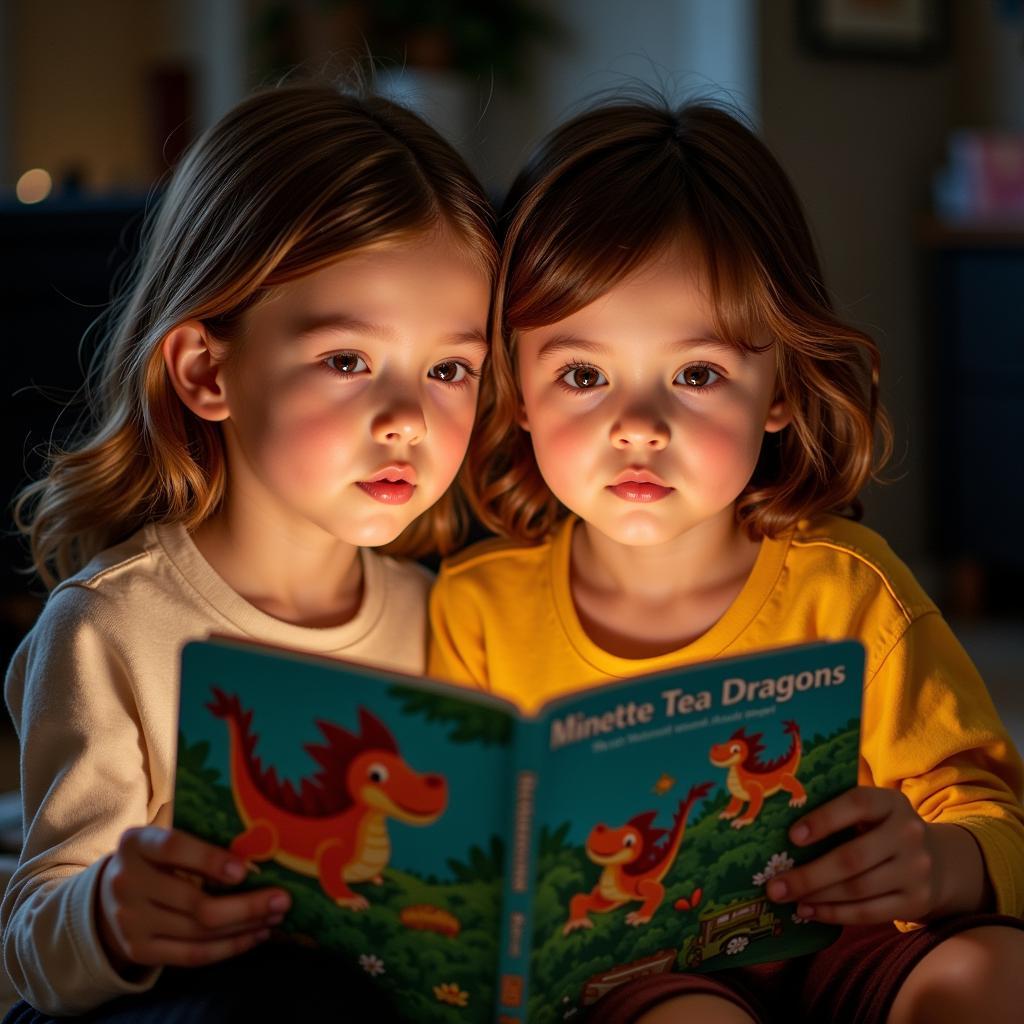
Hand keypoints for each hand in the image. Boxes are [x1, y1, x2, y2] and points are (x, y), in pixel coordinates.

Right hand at [96, 826, 290, 973]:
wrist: (108, 895)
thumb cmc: (158, 858)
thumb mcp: (166, 839)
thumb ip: (201, 840)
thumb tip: (260, 851)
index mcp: (136, 844)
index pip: (172, 848)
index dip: (209, 860)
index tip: (244, 871)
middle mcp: (127, 883)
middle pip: (195, 902)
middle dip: (246, 904)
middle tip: (283, 899)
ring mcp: (129, 921)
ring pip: (198, 931)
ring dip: (245, 926)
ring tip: (275, 917)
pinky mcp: (138, 950)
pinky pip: (191, 955)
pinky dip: (229, 947)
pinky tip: (254, 936)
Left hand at [765, 786, 954, 924]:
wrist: (940, 862)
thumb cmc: (883, 830)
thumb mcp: (872, 812)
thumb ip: (839, 812)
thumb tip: (778, 825)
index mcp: (891, 802)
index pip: (857, 803)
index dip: (824, 819)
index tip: (792, 836)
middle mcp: (908, 834)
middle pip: (852, 858)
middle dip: (808, 875)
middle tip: (773, 886)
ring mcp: (916, 871)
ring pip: (857, 889)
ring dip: (817, 897)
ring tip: (787, 899)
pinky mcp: (916, 902)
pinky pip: (869, 912)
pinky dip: (835, 914)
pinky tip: (810, 911)